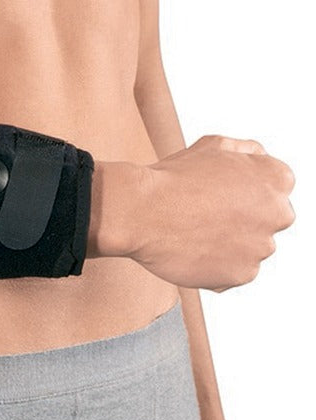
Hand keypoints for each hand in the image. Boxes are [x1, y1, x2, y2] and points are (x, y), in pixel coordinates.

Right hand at [127, 136, 294, 290]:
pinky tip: (194, 245)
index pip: (278, 184)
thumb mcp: (213, 145)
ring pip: (253, 245)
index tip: (225, 188)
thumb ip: (247, 150)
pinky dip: (219, 261)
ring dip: (232, 239)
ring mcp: (261, 247)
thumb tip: (259, 158)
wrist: (141, 211)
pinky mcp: (243, 274)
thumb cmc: (172, 178)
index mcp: (275, 178)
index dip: (247, 184)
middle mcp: (277, 213)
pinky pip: (236, 269)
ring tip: (196, 227)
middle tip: (209, 208)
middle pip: (270, 216)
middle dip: (247, 214)